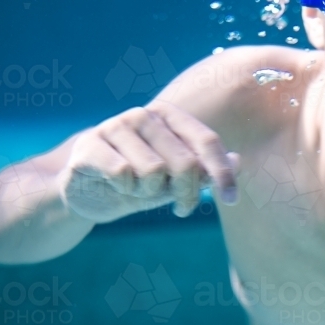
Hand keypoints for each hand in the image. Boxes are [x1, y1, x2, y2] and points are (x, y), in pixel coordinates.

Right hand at [59, 102, 239, 222]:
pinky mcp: (89, 145)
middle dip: (187, 194)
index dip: (222, 173)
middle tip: (181, 209)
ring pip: (154, 170)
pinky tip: (116, 187)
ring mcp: (114, 126)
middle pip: (185, 162)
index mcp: (169, 116)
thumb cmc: (139, 183)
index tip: (231, 200)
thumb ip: (206, 170)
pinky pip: (123, 174)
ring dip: (151, 193)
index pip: (207, 141)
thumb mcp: (177, 180)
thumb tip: (237, 161)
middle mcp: (143, 115)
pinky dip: (126, 190)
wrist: (86, 190)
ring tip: (140, 191)